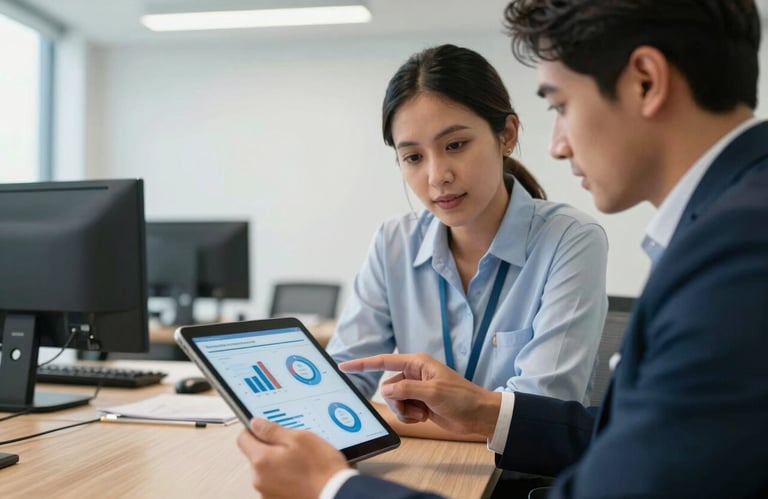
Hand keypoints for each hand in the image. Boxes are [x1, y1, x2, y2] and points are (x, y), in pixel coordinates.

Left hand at [237, 418, 348, 498]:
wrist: (336, 495)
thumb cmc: (321, 469)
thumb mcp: (300, 438)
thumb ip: (273, 430)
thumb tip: (256, 424)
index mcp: (262, 461)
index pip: (243, 438)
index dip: (254, 430)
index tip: (265, 428)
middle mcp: (259, 480)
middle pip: (256, 456)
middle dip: (271, 449)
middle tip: (294, 446)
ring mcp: (267, 493)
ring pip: (267, 471)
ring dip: (279, 464)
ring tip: (302, 463)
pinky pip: (275, 484)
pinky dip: (285, 478)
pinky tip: (302, 476)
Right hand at [341, 353, 500, 437]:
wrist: (478, 415)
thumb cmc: (462, 398)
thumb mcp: (433, 392)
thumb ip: (407, 389)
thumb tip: (386, 390)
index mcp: (417, 363)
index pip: (384, 361)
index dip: (363, 364)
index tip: (344, 366)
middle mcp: (414, 374)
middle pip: (388, 388)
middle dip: (398, 401)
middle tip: (417, 407)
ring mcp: (415, 390)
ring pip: (394, 402)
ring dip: (405, 411)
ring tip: (424, 413)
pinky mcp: (418, 404)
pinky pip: (402, 412)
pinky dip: (410, 417)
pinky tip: (425, 417)